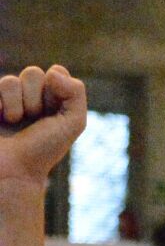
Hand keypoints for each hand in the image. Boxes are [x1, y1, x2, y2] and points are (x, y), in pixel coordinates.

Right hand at [0, 65, 87, 188]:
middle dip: (35, 98)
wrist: (12, 173)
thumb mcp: (73, 123)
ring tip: (13, 123)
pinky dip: (1, 105)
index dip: (56, 91)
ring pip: (10, 81)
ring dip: (16, 105)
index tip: (53, 114)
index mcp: (50, 100)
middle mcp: (27, 97)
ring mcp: (5, 101)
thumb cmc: (43, 150)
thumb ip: (76, 92)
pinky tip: (0, 120)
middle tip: (33, 120)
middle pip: (32, 73)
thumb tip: (53, 71)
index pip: (55, 72)